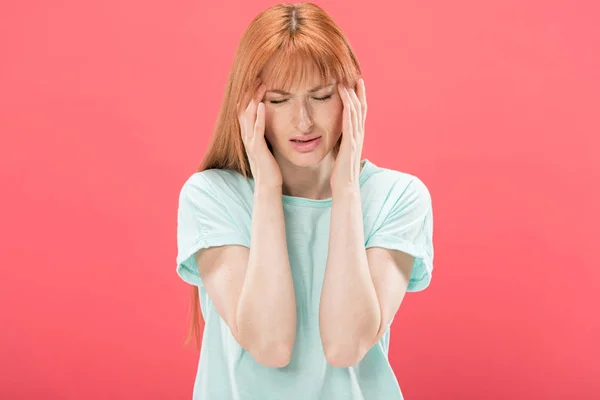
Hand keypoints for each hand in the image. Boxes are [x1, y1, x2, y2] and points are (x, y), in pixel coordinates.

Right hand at [238, 79, 282, 187]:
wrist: (268, 184)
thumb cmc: (270, 165)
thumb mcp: (266, 144)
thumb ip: (265, 132)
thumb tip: (271, 120)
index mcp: (248, 134)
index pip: (245, 110)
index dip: (248, 95)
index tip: (256, 80)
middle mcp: (246, 135)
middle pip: (243, 108)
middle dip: (249, 92)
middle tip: (257, 76)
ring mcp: (250, 141)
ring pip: (249, 115)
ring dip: (254, 99)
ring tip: (260, 84)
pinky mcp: (258, 148)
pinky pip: (257, 129)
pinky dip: (259, 116)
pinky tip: (263, 104)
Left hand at [330, 78, 366, 192]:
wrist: (345, 187)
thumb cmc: (341, 173)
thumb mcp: (341, 154)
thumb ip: (341, 143)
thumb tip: (336, 137)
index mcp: (356, 137)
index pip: (360, 114)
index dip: (360, 98)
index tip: (357, 84)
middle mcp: (358, 136)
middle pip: (362, 109)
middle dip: (359, 93)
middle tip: (356, 77)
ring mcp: (355, 139)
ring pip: (356, 113)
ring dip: (352, 97)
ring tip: (346, 83)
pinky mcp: (349, 144)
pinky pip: (349, 122)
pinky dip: (348, 108)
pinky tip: (344, 98)